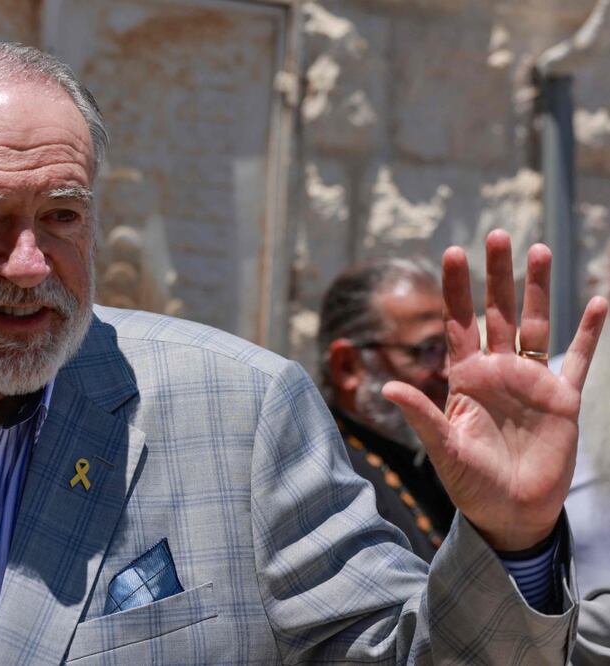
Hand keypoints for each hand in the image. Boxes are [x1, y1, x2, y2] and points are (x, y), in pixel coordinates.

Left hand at [382, 229, 607, 550]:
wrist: (510, 513)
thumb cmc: (470, 483)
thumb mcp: (443, 448)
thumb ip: (421, 414)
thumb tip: (390, 385)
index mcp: (465, 378)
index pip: (458, 323)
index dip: (455, 290)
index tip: (451, 252)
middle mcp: (498, 371)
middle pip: (498, 312)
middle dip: (497, 275)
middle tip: (496, 235)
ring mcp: (531, 382)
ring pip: (536, 325)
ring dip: (539, 289)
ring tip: (540, 250)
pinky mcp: (562, 400)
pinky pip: (579, 359)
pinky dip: (590, 333)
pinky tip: (599, 301)